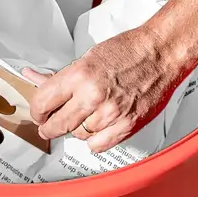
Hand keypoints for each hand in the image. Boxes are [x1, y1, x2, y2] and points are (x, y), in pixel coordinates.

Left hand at [27, 25, 192, 153]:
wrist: (161, 54)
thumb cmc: (129, 51)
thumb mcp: (87, 58)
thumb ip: (61, 77)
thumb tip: (36, 79)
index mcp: (80, 76)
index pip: (42, 103)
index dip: (36, 111)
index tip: (38, 113)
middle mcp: (94, 96)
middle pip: (57, 125)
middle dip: (49, 126)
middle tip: (48, 125)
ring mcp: (111, 114)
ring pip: (78, 136)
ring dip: (77, 128)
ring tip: (86, 114)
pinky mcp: (127, 126)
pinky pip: (98, 145)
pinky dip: (95, 139)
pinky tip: (97, 127)